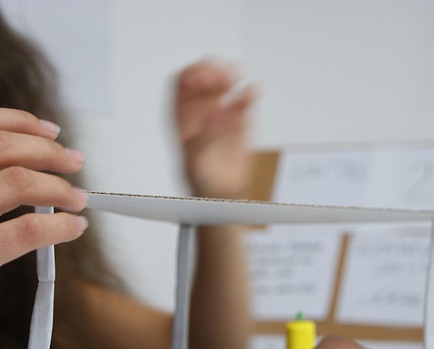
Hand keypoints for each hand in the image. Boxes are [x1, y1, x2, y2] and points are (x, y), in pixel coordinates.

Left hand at [174, 60, 257, 198]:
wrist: (222, 194)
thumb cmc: (202, 180)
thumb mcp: (196, 160)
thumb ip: (205, 136)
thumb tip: (216, 114)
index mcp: (182, 117)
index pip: (181, 83)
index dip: (192, 75)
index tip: (204, 77)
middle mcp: (200, 110)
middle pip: (203, 77)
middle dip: (212, 70)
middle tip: (222, 77)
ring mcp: (220, 111)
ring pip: (222, 82)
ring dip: (229, 74)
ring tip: (236, 76)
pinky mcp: (239, 119)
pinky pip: (244, 99)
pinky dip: (249, 91)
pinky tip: (252, 91)